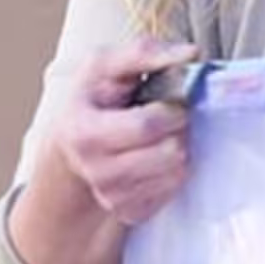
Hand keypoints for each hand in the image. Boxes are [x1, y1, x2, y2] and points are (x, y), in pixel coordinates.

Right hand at [52, 38, 200, 227]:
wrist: (73, 141)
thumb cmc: (95, 95)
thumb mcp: (107, 63)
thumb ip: (145, 52)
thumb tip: (190, 52)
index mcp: (83, 132)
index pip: (145, 126)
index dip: (171, 110)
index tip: (173, 99)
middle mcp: (93, 170)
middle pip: (168, 152)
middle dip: (180, 127)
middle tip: (173, 114)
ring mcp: (110, 195)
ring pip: (176, 172)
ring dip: (181, 147)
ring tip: (164, 134)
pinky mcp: (129, 211)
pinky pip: (173, 191)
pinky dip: (174, 170)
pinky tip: (157, 156)